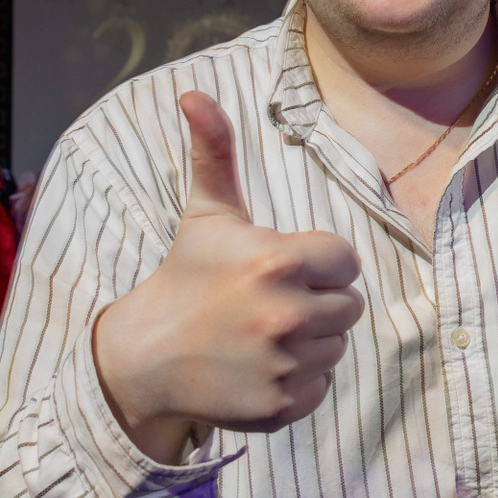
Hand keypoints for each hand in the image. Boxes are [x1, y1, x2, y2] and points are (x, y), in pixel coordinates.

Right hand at [92, 91, 364, 460]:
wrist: (148, 356)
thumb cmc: (188, 276)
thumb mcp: (206, 214)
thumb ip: (215, 152)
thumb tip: (194, 93)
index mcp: (279, 261)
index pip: (344, 261)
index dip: (317, 264)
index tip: (280, 270)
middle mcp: (287, 313)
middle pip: (349, 306)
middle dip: (317, 303)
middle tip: (270, 304)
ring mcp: (284, 363)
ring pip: (336, 347)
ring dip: (310, 343)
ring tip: (263, 335)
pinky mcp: (281, 404)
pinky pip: (321, 387)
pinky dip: (297, 380)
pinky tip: (260, 367)